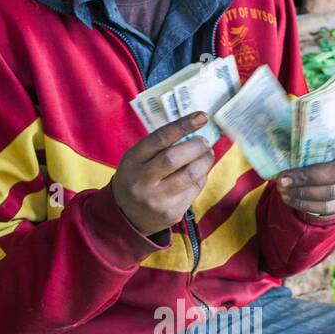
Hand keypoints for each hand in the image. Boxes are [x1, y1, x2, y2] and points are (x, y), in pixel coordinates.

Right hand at [111, 112, 215, 234]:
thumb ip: (158, 147)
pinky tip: (200, 173)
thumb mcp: (136, 160)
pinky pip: (194, 190)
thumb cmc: (137, 179)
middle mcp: (141, 181)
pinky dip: (202, 178)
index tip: (201, 117)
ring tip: (207, 155)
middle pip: (175, 158)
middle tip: (204, 142)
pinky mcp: (171, 213)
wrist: (127, 216)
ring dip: (205, 161)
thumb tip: (193, 132)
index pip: (160, 139)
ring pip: (190, 176)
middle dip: (197, 146)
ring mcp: (156, 200)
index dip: (183, 125)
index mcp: (132, 161)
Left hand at [275, 127, 334, 217]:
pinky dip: (304, 204)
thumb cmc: (317, 144)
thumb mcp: (315, 133)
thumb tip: (270, 127)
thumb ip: (303, 131)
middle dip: (308, 177)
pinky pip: (326, 207)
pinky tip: (288, 198)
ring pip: (331, 194)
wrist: (324, 165)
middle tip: (282, 179)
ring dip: (302, 193)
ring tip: (280, 189)